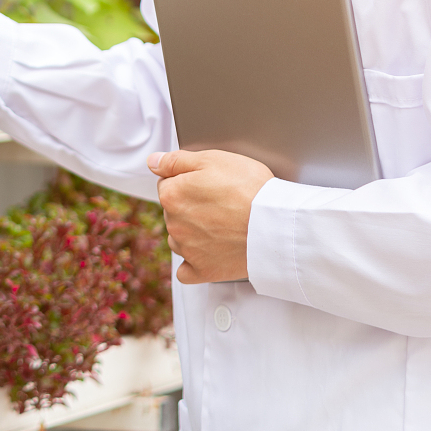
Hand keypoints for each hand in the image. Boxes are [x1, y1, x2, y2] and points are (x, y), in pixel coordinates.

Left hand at [149, 149, 274, 283]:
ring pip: (179, 238)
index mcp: (172, 195)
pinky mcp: (203, 270)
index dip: (187, 181)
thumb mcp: (213, 159)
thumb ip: (176, 160)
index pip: (166, 184)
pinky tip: (208, 253)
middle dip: (189, 206)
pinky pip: (186, 271)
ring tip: (220, 225)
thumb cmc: (250, 189)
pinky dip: (194, 263)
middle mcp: (174, 224)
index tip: (206, 184)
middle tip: (219, 203)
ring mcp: (188, 249)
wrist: (277, 225)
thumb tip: (153, 162)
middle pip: (173, 211)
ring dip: (191, 233)